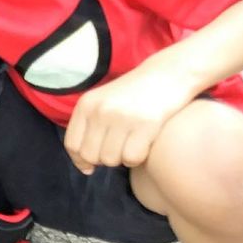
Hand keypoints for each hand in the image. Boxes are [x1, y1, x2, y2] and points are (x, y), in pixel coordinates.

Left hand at [63, 67, 194, 174]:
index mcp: (86, 104)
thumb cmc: (135, 94)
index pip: (72, 144)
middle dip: (104, 159)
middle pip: (90, 156)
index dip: (80, 160)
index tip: (91, 166)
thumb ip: (90, 130)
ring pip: (111, 159)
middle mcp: (100, 110)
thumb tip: (85, 169)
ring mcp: (122, 116)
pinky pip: (132, 158)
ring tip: (132, 143)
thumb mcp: (104, 103)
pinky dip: (138, 158)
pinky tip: (143, 144)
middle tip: (118, 148)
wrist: (169, 73)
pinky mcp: (145, 123)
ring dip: (122, 159)